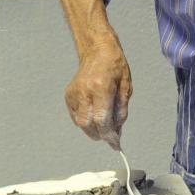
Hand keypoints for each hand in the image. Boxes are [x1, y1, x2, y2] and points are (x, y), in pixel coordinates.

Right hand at [64, 26, 131, 149]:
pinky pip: (76, 116)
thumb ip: (121, 110)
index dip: (109, 135)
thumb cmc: (115, 65)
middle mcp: (84, 91)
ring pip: (80, 123)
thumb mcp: (126, 87)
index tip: (116, 144)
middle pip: (88, 124)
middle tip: (111, 137)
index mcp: (101, 88)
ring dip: (93, 130)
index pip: (102, 120)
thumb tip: (117, 131)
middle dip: (100, 135)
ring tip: (105, 125)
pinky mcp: (68, 95)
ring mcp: (74, 93)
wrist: (97, 50)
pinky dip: (86, 121)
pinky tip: (95, 116)